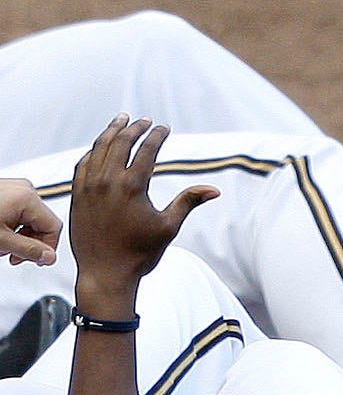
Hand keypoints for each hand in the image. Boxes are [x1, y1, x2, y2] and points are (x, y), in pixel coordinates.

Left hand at [0, 179, 60, 267]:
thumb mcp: (2, 240)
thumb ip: (28, 250)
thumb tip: (49, 257)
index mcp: (29, 197)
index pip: (54, 227)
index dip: (47, 247)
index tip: (37, 260)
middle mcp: (26, 188)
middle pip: (42, 222)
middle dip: (29, 242)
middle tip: (14, 256)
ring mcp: (15, 187)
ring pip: (30, 217)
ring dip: (19, 235)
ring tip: (2, 245)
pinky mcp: (6, 189)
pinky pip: (19, 209)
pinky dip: (11, 224)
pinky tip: (0, 233)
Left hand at [68, 118, 215, 316]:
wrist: (104, 274)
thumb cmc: (139, 253)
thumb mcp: (168, 227)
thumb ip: (188, 202)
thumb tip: (214, 190)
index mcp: (132, 187)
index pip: (146, 149)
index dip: (157, 135)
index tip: (164, 128)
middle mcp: (107, 183)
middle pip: (120, 143)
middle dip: (134, 128)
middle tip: (144, 120)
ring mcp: (89, 188)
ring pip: (98, 149)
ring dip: (111, 132)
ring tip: (121, 121)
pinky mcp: (77, 197)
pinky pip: (82, 165)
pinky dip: (92, 152)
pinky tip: (99, 147)